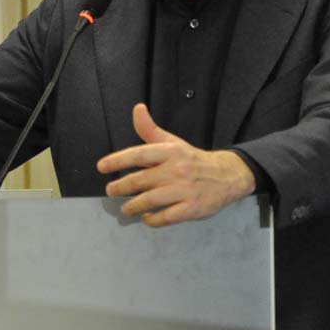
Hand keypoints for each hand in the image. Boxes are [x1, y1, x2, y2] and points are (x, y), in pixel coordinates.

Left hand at [96, 103, 255, 226]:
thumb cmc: (193, 160)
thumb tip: (137, 109)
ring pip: (149, 200)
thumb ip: (150, 129)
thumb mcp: (172, 142)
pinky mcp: (191, 208)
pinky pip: (165, 217)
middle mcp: (176, 169)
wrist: (227, 175)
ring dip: (133, 206)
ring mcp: (184, 190)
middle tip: (111, 190)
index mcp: (170, 152)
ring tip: (126, 208)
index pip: (139, 154)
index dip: (118, 160)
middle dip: (120, 187)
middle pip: (140, 180)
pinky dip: (152, 219)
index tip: (102, 166)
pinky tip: (147, 217)